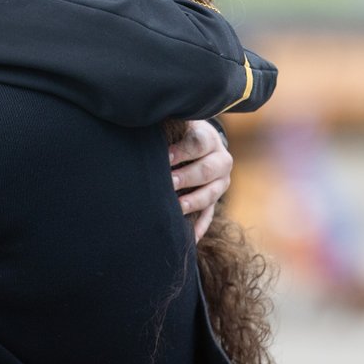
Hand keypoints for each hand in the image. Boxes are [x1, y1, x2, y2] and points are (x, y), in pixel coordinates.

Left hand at [170, 120, 232, 241]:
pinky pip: (209, 215)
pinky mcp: (216, 200)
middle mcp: (221, 161)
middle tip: (169, 182)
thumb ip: (167, 128)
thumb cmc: (180, 133)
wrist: (202, 143)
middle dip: (187, 177)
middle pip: (207, 170)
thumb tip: (142, 127)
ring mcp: (221, 183)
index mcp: (209, 139)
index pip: (199, 143)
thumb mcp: (179, 125)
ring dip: (194, 201)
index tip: (166, 157)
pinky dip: (199, 227)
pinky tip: (189, 238)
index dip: (183, 150)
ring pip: (211, 194)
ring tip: (177, 207)